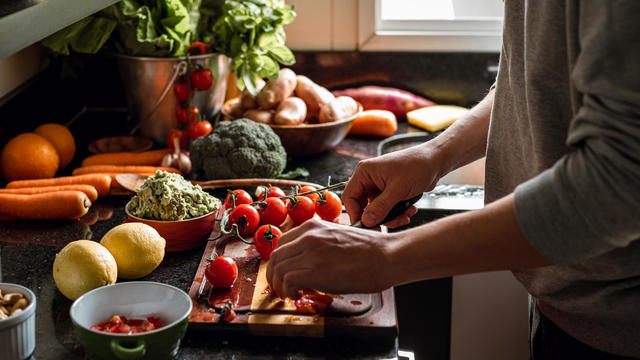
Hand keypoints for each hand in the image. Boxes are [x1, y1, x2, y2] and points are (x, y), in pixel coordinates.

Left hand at [266, 219, 392, 298]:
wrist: (387, 255)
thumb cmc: (370, 249)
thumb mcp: (338, 235)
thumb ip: (319, 242)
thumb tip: (308, 259)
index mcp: (313, 226)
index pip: (282, 243)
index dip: (279, 261)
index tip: (283, 272)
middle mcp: (308, 236)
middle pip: (276, 256)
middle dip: (274, 275)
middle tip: (280, 287)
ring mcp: (311, 253)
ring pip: (278, 269)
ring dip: (279, 285)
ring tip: (288, 294)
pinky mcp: (316, 271)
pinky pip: (288, 281)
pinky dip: (288, 291)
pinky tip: (297, 295)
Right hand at [343, 144, 441, 227]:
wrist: (436, 161)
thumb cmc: (417, 166)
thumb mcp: (398, 189)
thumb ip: (381, 207)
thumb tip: (366, 221)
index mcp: (365, 172)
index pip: (350, 197)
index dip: (356, 214)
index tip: (367, 226)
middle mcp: (369, 179)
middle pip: (363, 206)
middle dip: (378, 217)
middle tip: (388, 226)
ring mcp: (379, 186)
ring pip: (376, 210)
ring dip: (391, 217)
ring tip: (406, 215)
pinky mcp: (389, 192)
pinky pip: (387, 209)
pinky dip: (397, 213)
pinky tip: (410, 210)